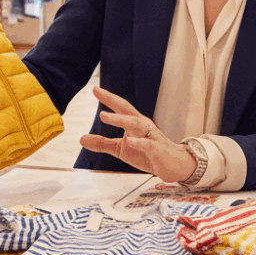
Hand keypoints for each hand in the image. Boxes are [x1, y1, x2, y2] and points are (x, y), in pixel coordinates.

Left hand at [80, 87, 197, 183]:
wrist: (174, 166)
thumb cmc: (148, 154)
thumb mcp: (121, 149)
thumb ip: (102, 143)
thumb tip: (81, 139)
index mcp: (134, 123)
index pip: (120, 107)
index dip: (108, 98)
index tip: (95, 89)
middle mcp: (143, 125)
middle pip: (127, 109)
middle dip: (112, 100)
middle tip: (98, 92)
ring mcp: (151, 137)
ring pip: (136, 124)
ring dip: (120, 119)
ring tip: (103, 116)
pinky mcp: (158, 151)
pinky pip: (149, 144)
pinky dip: (139, 142)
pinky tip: (130, 141)